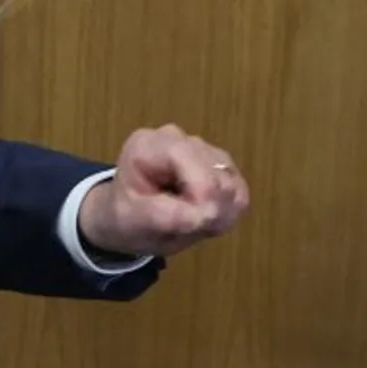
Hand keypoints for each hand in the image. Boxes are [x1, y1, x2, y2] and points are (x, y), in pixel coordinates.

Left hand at [79, 125, 249, 257]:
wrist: (130, 217)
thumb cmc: (126, 216)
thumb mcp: (132, 220)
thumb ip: (163, 216)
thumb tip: (202, 216)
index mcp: (149, 145)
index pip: (189, 158)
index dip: (202, 193)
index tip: (197, 224)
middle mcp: (179, 139)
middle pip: (215, 173)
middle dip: (210, 208)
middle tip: (188, 228)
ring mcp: (203, 150)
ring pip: (232, 184)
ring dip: (220, 213)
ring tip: (191, 222)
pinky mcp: (221, 166)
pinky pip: (240, 193)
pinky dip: (228, 212)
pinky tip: (204, 217)